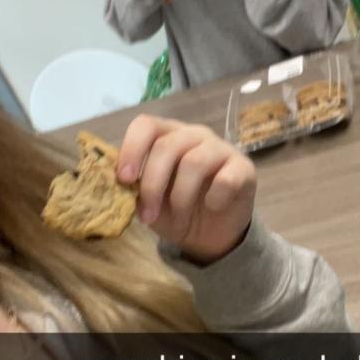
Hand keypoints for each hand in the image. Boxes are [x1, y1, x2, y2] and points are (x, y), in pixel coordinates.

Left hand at [117, 116, 256, 262]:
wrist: (211, 234)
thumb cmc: (176, 210)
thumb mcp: (148, 201)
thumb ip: (134, 187)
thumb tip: (115, 185)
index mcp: (167, 136)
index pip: (146, 125)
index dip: (132, 149)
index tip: (124, 179)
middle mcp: (193, 135)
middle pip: (167, 146)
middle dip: (152, 185)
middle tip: (147, 216)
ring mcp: (220, 149)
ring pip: (194, 162)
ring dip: (180, 198)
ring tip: (179, 220)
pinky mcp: (243, 169)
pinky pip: (225, 179)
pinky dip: (214, 198)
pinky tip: (212, 207)